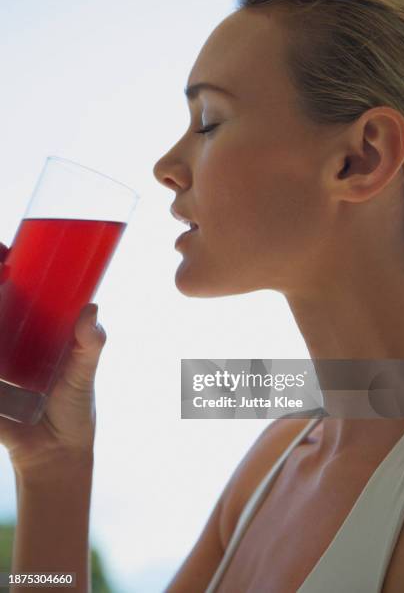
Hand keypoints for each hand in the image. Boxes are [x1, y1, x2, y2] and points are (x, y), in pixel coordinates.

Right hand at [0, 243, 106, 474]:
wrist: (56, 454)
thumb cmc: (75, 409)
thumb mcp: (84, 373)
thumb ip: (89, 345)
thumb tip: (91, 310)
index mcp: (38, 329)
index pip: (20, 289)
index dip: (8, 267)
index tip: (5, 250)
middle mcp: (12, 338)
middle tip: (1, 266)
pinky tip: (0, 364)